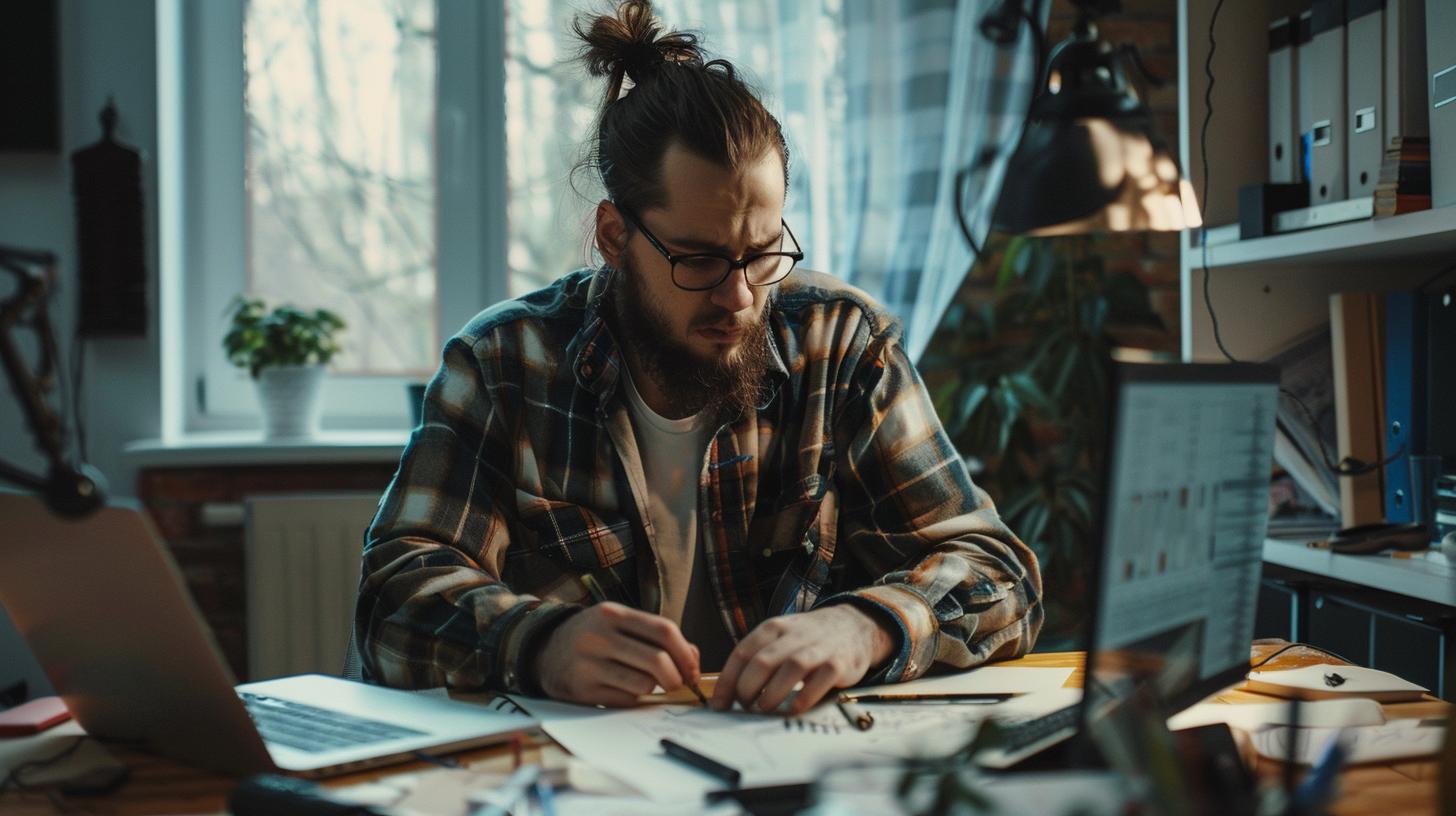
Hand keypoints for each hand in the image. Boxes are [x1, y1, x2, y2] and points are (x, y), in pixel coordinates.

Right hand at [534, 602, 700, 706]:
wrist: (544, 653)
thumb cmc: (594, 638)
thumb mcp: (620, 624)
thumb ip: (656, 636)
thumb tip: (693, 660)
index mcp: (612, 614)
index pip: (664, 630)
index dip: (685, 653)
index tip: (692, 668)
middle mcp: (599, 636)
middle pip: (657, 660)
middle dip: (676, 677)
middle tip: (676, 683)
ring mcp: (588, 664)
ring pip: (644, 684)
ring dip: (653, 689)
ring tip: (645, 683)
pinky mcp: (582, 691)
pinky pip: (625, 700)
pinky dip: (633, 699)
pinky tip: (625, 690)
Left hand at [710, 605, 894, 714]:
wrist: (853, 626)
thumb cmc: (808, 639)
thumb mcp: (780, 638)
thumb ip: (758, 658)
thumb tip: (730, 692)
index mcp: (773, 629)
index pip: (742, 653)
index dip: (727, 681)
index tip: (719, 704)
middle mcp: (794, 635)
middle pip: (763, 661)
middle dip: (747, 688)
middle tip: (743, 706)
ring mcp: (818, 648)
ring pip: (790, 668)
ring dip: (772, 693)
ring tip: (763, 709)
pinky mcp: (838, 664)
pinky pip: (819, 681)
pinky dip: (804, 698)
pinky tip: (793, 710)